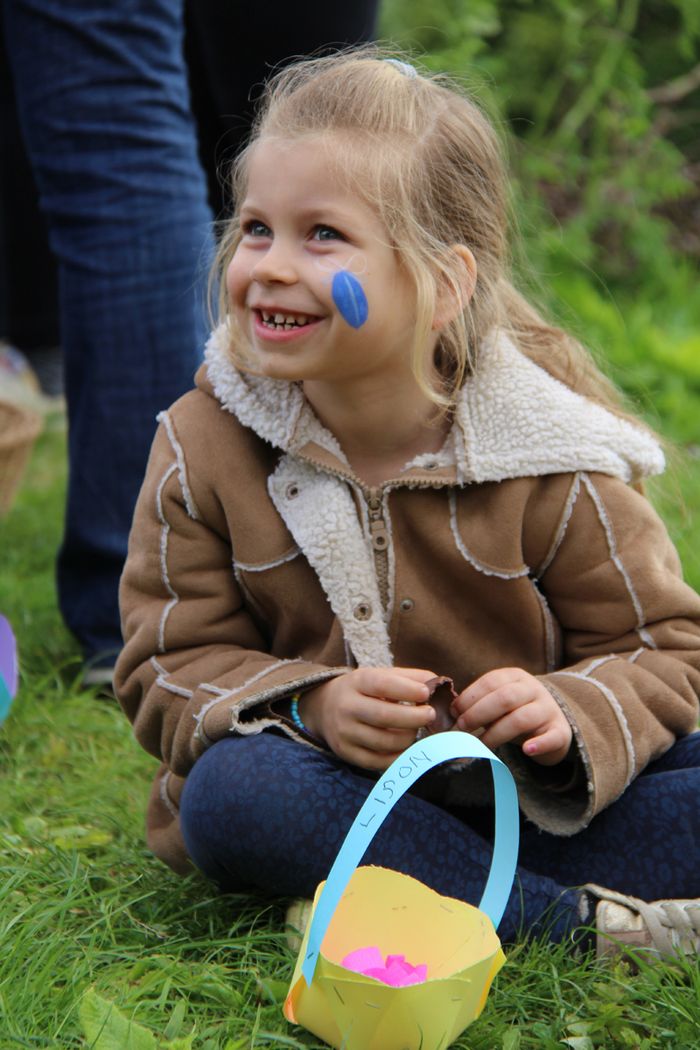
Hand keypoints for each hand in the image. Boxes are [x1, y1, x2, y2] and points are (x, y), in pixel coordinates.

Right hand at [300, 667, 436, 770]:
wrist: (325, 707)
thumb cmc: (364, 690)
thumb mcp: (381, 676)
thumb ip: (410, 678)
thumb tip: (439, 684)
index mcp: (356, 682)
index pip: (382, 685)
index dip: (407, 690)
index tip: (426, 694)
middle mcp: (346, 707)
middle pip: (384, 716)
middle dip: (413, 718)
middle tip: (430, 716)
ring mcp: (344, 732)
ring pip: (384, 742)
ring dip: (408, 739)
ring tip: (415, 731)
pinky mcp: (346, 753)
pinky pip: (378, 762)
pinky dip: (397, 756)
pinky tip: (405, 747)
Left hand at [451, 667, 571, 765]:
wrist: (554, 722)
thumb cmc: (516, 711)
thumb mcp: (500, 701)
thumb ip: (480, 704)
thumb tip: (451, 715)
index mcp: (515, 677)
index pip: (491, 682)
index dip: (470, 697)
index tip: (453, 712)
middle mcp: (533, 689)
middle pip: (505, 698)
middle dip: (478, 713)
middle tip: (461, 729)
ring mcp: (548, 709)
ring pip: (522, 719)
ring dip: (496, 733)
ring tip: (481, 745)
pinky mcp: (561, 731)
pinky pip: (552, 737)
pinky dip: (539, 743)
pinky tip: (526, 750)